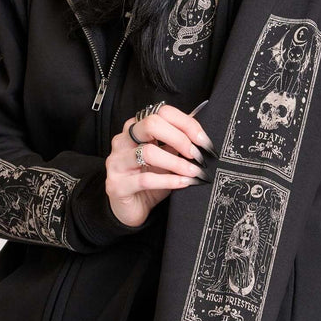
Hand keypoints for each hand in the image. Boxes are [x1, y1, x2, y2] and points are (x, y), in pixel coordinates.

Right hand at [105, 103, 215, 228]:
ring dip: (177, 162)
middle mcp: (123, 140)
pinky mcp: (117, 184)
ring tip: (193, 172)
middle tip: (197, 155)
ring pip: (148, 152)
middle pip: (151, 124)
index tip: (203, 140)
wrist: (131, 208)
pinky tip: (183, 183)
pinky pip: (146, 179)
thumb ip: (179, 143)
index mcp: (136, 128)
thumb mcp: (167, 157)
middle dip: (180, 139)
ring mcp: (117, 162)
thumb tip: (200, 132)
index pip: (162, 112)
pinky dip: (169, 180)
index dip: (187, 124)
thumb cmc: (149, 179)